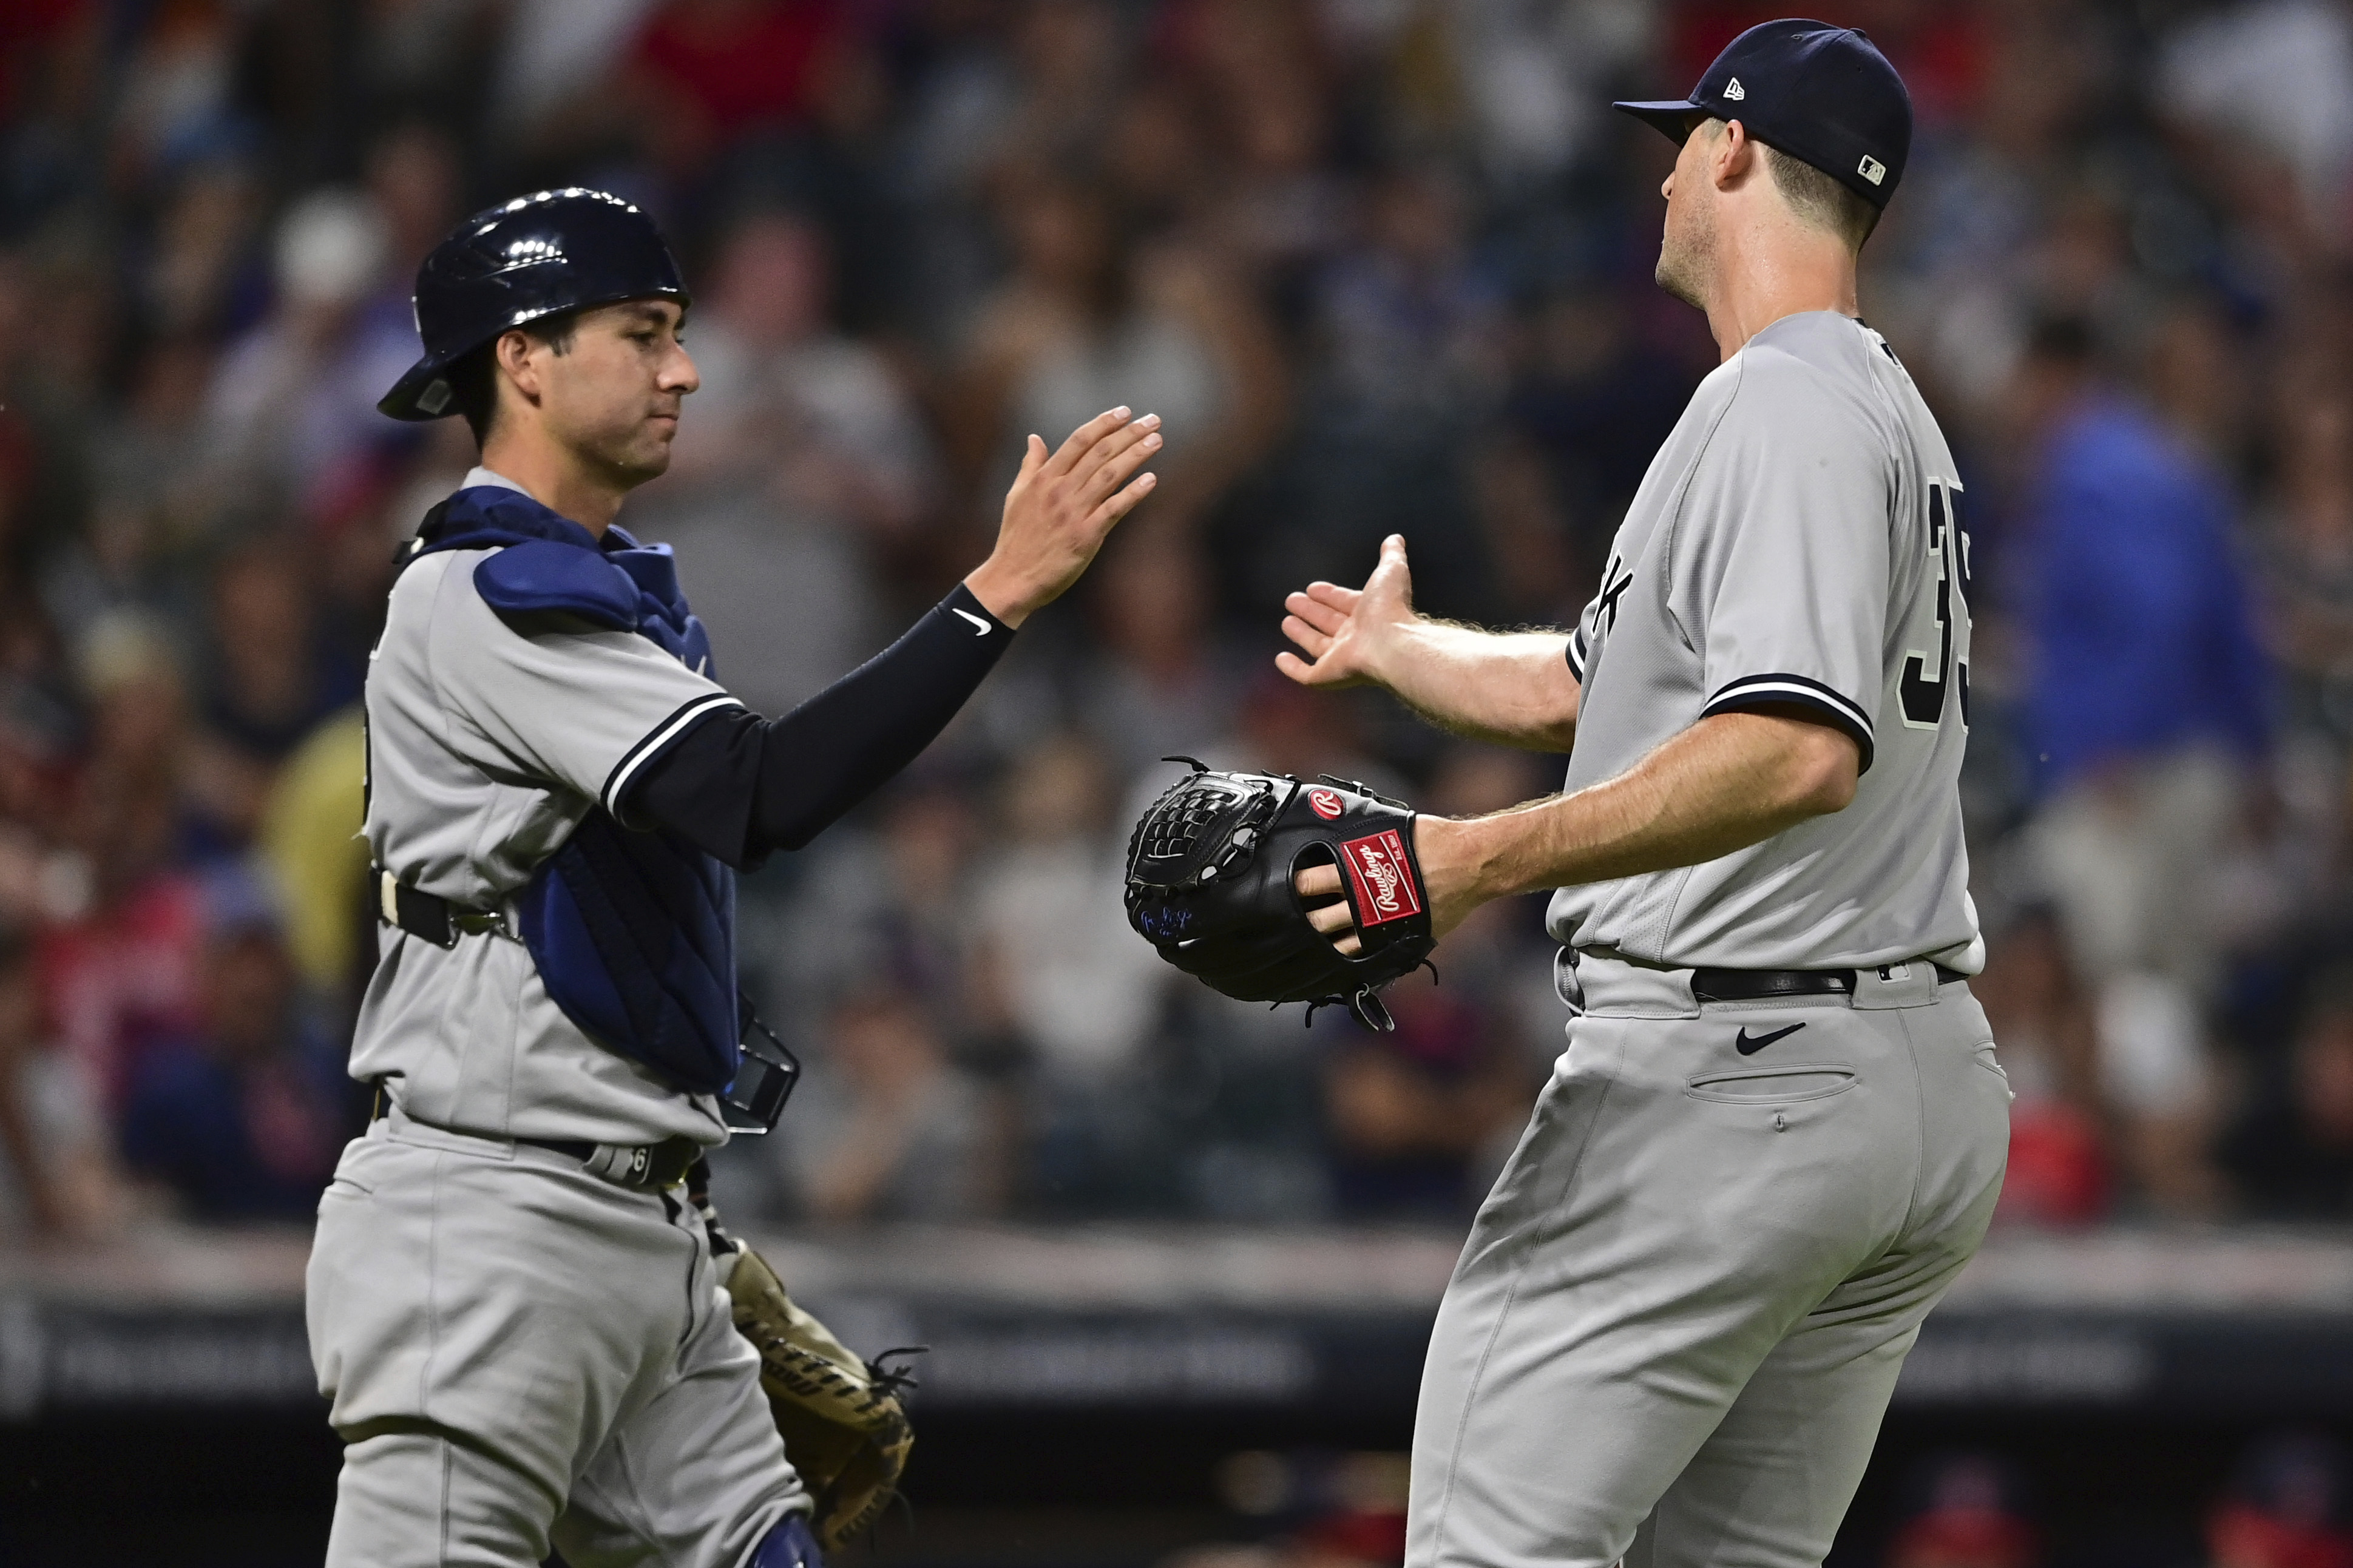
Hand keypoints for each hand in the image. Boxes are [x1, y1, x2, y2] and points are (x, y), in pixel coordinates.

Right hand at [964, 408, 1159, 626]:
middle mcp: (1060, 490)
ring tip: (1156, 440)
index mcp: (1044, 478)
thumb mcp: (1017, 496)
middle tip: (1152, 420)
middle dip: (1129, 433)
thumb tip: (1034, 438)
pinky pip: (1114, 509)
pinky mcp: (1086, 536)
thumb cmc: (1016, 538)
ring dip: (1136, 455)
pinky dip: (1133, 493)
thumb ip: (1030, 465)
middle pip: (1100, 452)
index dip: (1104, 423)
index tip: (1124, 412)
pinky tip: (1151, 480)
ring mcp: (1073, 512)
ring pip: (1110, 475)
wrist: (1013, 578)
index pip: (1079, 441)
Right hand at [1276, 534, 1418, 690]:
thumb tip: (1395, 538)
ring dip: (1301, 634)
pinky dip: (1293, 668)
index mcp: (1369, 614)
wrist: (1391, 644)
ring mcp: (1342, 658)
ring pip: (1317, 646)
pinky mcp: (1328, 676)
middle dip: (1311, 611)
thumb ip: (1391, 555)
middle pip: (1329, 623)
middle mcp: (1355, 637)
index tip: (1313, 587)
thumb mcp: (1390, 571)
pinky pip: (1307, 675)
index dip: (1329, 595)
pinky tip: (1280, 659)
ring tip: (1286, 622)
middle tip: (1292, 600)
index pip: (1345, 603)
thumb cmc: (1389, 609)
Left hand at [1293, 816, 1485, 953]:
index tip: (1280, 888)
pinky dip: (1347, 958)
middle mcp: (1367, 901)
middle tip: (1287, 920)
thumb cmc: (1432, 841)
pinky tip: (1333, 959)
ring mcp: (1383, 926)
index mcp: (1359, 869)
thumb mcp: (1388, 829)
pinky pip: (1365, 957)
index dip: (1295, 886)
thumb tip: (1334, 824)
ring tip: (1305, 943)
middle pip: (1319, 919)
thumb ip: (1358, 837)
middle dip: (1301, 920)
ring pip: (1338, 944)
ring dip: (1319, 944)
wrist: (1471, 864)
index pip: (1313, 881)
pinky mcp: (1399, 940)